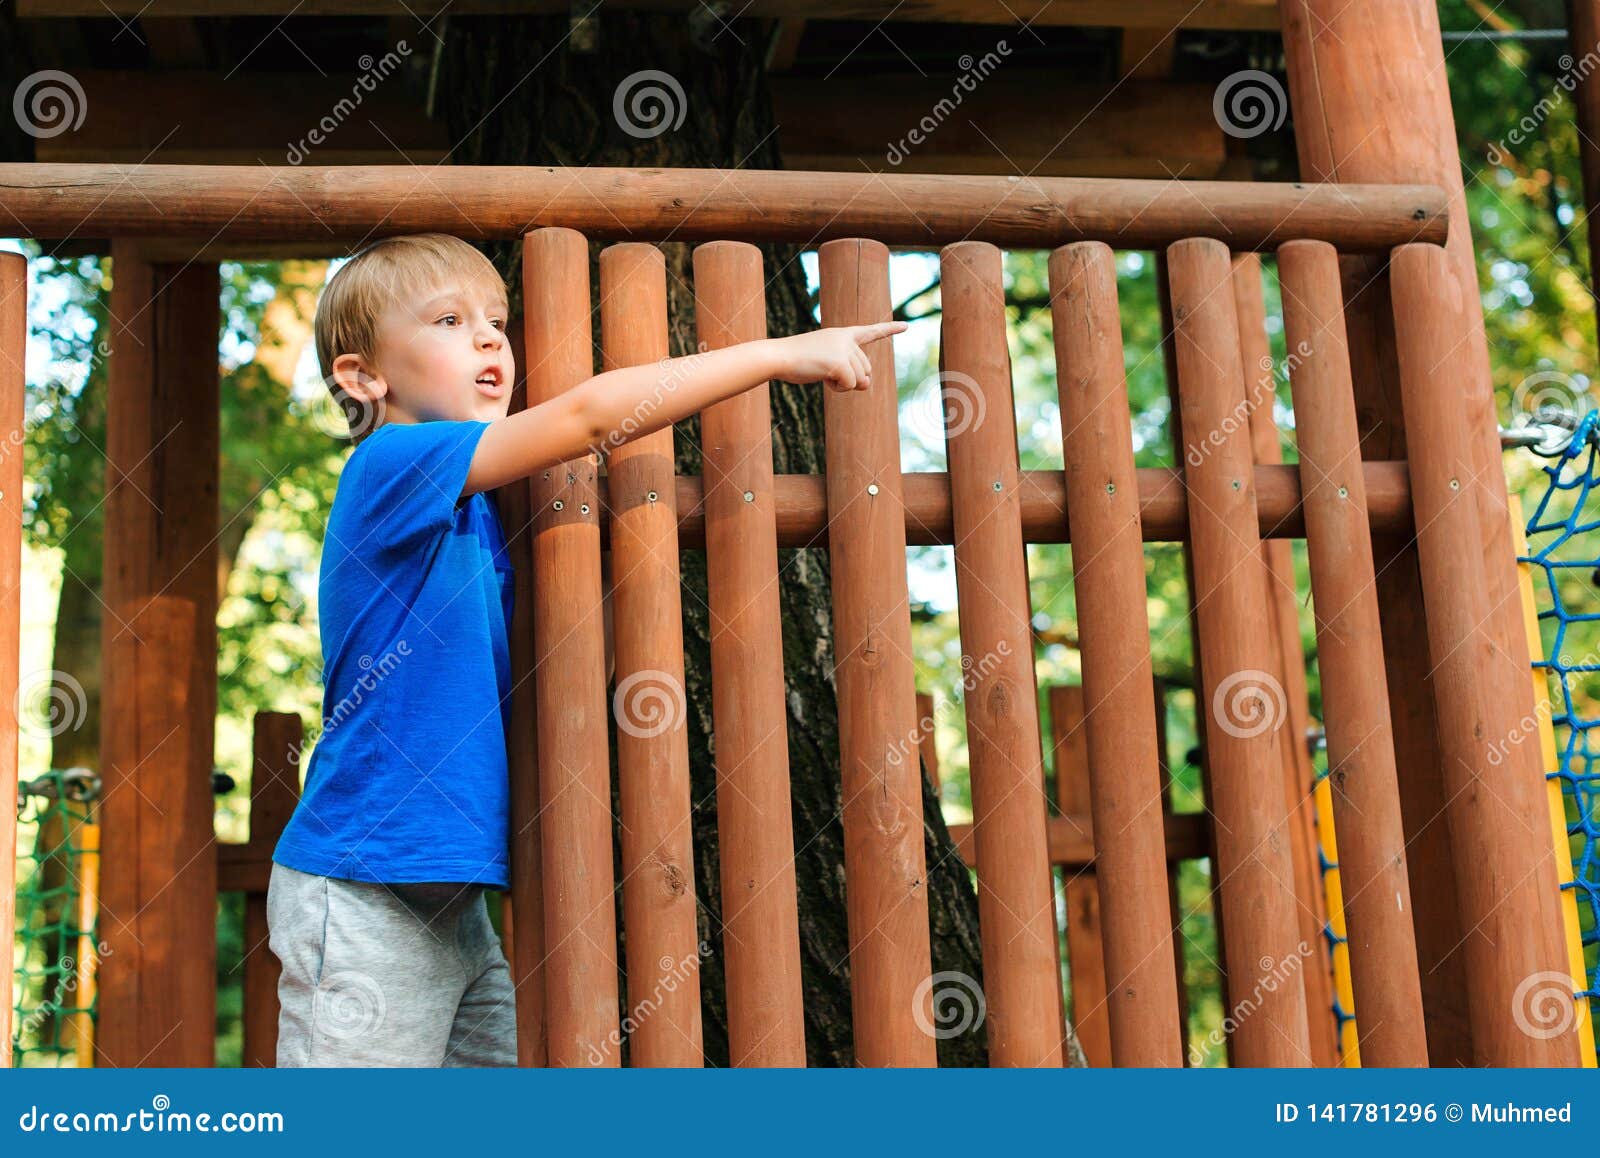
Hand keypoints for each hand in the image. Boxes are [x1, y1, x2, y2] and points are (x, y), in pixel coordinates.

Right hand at [774, 321, 906, 391]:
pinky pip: (849, 386)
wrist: (779, 357)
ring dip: (843, 385)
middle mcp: (847, 340)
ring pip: (860, 380)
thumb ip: (850, 371)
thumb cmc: (798, 361)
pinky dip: (837, 388)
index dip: (889, 330)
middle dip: (852, 379)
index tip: (906, 326)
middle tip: (828, 373)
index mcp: (843, 335)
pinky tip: (822, 378)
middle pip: (866, 370)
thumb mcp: (827, 364)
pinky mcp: (840, 362)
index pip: (870, 332)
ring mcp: (844, 350)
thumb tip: (867, 384)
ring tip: (822, 372)